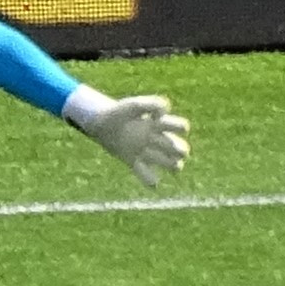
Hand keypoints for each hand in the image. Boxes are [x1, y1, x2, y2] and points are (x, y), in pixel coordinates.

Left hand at [70, 90, 190, 187]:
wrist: (102, 124)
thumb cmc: (120, 112)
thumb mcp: (134, 104)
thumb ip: (151, 104)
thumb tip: (164, 113)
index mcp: (160, 125)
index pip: (182, 127)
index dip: (177, 126)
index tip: (156, 121)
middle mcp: (157, 140)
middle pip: (181, 149)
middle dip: (179, 150)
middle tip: (165, 145)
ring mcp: (148, 153)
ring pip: (171, 164)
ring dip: (172, 165)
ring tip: (158, 159)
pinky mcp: (135, 163)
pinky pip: (150, 178)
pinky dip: (151, 181)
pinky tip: (145, 173)